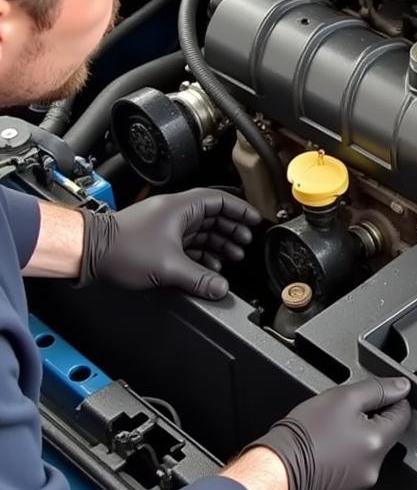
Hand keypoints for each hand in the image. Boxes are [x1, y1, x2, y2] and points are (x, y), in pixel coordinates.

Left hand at [79, 189, 259, 299]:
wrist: (89, 253)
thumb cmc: (122, 249)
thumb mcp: (168, 267)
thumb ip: (199, 279)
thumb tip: (220, 289)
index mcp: (181, 207)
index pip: (220, 200)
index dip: (240, 210)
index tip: (254, 220)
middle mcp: (175, 213)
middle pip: (213, 216)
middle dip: (231, 230)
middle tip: (245, 243)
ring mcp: (166, 225)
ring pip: (201, 230)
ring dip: (217, 243)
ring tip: (232, 257)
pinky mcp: (158, 239)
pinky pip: (188, 243)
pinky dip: (201, 253)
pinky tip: (208, 268)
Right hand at [247, 377, 411, 489]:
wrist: (275, 471)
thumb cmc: (302, 436)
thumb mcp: (342, 397)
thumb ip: (376, 389)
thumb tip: (401, 386)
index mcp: (376, 442)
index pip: (403, 415)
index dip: (393, 400)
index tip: (380, 396)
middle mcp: (373, 468)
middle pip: (385, 436)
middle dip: (370, 423)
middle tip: (344, 416)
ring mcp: (358, 487)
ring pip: (367, 456)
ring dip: (356, 444)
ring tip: (330, 436)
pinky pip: (352, 474)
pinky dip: (344, 464)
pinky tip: (326, 455)